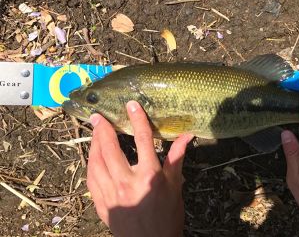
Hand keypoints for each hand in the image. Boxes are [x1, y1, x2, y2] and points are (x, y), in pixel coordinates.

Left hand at [86, 101, 192, 236]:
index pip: (143, 140)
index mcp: (149, 176)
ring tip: (93, 131)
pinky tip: (92, 156)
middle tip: (98, 116)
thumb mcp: (175, 186)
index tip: (131, 105)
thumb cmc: (167, 216)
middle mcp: (127, 182)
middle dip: (103, 129)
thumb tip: (187, 136)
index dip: (137, 120)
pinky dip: (90, 163)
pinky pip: (91, 179)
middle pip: (111, 149)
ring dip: (93, 144)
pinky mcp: (101, 204)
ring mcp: (111, 194)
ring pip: (96, 162)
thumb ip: (176, 158)